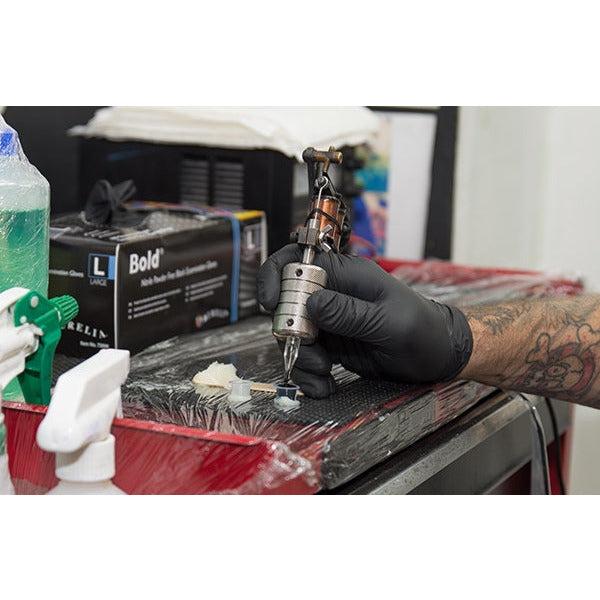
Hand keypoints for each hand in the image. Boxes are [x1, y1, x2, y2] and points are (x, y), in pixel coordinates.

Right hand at [257, 245, 472, 397]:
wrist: (438, 356)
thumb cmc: (422, 330)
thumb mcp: (389, 322)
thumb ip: (349, 313)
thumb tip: (311, 303)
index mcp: (347, 276)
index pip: (300, 261)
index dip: (277, 276)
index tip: (271, 304)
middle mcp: (334, 295)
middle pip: (289, 305)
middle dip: (292, 334)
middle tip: (314, 355)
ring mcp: (331, 321)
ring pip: (295, 335)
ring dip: (302, 359)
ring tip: (324, 375)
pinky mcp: (332, 344)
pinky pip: (307, 356)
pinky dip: (310, 375)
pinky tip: (326, 385)